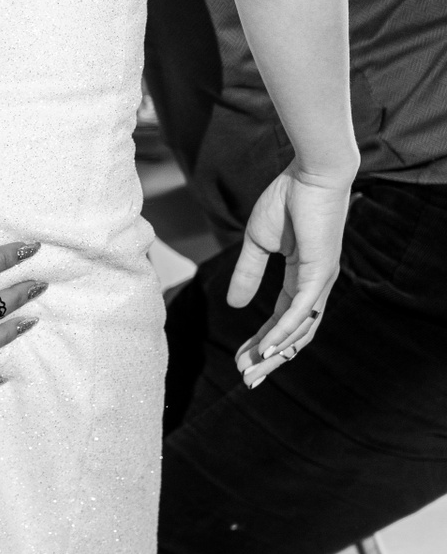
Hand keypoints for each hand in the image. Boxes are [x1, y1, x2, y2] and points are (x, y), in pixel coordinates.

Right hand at [229, 164, 351, 387]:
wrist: (309, 174)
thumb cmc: (287, 200)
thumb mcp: (256, 242)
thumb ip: (248, 273)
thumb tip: (233, 305)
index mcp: (301, 277)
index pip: (282, 319)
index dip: (262, 341)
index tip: (240, 360)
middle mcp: (316, 285)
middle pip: (295, 333)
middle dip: (271, 359)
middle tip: (247, 380)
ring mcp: (321, 280)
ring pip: (300, 329)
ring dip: (276, 353)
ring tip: (252, 371)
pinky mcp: (319, 272)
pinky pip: (300, 310)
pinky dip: (284, 332)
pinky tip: (267, 349)